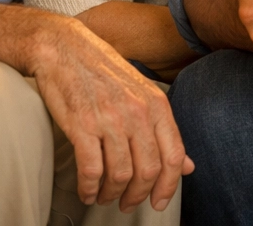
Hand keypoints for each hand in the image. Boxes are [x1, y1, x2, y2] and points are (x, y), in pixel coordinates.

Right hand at [30, 18, 193, 211]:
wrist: (64, 48)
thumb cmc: (102, 71)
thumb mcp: (141, 94)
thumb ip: (164, 130)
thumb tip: (188, 165)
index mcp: (156, 104)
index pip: (174, 155)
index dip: (169, 186)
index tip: (159, 202)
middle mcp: (137, 112)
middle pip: (149, 170)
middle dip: (138, 195)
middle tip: (127, 204)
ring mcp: (110, 118)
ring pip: (121, 175)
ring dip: (112, 194)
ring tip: (104, 196)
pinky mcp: (81, 125)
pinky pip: (92, 170)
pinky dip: (89, 188)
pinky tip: (87, 190)